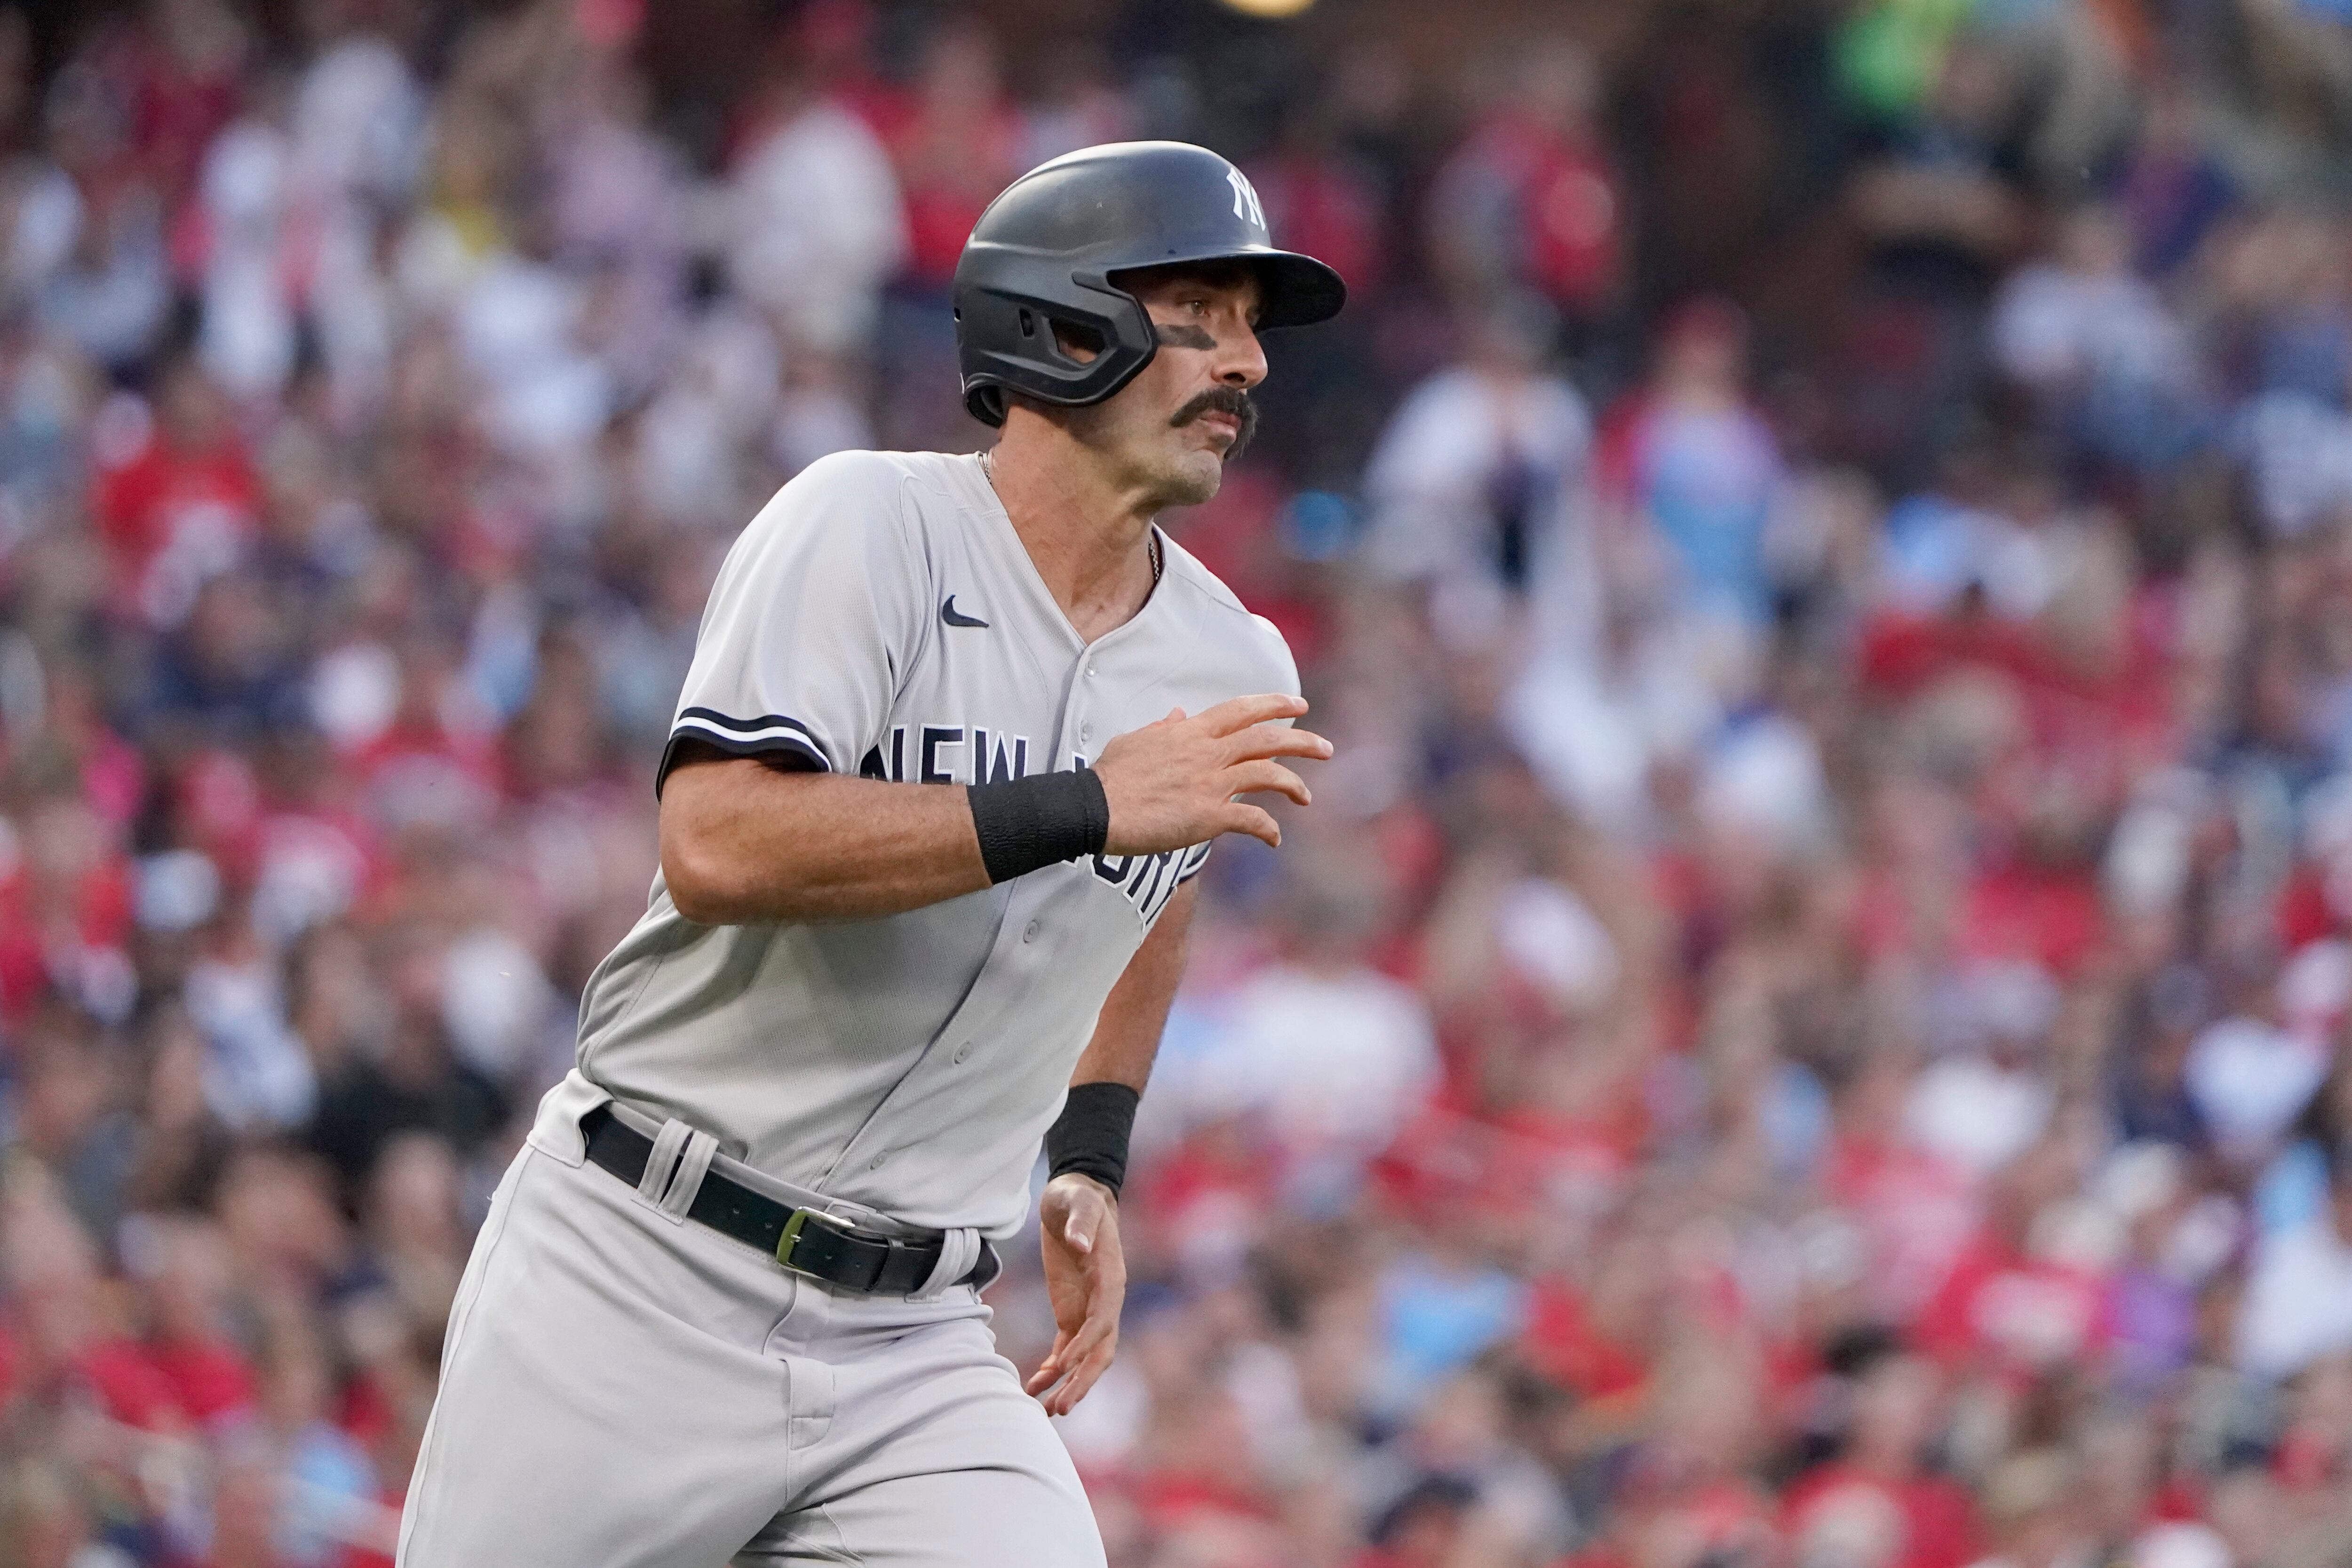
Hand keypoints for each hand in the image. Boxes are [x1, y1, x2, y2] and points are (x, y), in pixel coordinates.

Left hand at [1025, 1173, 1124, 1414]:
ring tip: (1044, 1410)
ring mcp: (1089, 1309)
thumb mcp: (1078, 1202)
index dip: (1085, 1345)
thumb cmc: (1078, 1198)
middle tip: (1059, 1407)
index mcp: (1111, 1278)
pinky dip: (1053, 1369)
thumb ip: (1081, 1221)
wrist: (1075, 1197)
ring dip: (1068, 1384)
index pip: (1102, 1321)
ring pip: (1085, 1358)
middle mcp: (1105, 1301)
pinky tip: (1035, 1386)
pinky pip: (1066, 1348)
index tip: (1061, 1364)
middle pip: (1101, 1351)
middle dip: (1082, 1381)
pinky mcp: (1071, 1312)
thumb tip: (1080, 1242)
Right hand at [1091, 694, 1331, 853]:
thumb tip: (1177, 715)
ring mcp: (1210, 783)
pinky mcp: (1209, 816)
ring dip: (1294, 784)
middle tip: (1324, 747)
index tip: (1299, 704)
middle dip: (1301, 740)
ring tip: (1307, 796)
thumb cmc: (1109, 777)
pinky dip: (1269, 829)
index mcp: (1190, 732)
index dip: (1274, 704)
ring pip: (1268, 773)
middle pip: (1266, 738)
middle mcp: (1207, 753)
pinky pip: (1252, 820)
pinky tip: (1274, 839)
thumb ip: (1162, 728)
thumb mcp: (1135, 741)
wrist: (1095, 808)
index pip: (1241, 710)